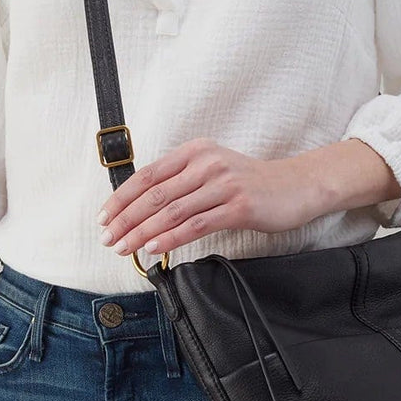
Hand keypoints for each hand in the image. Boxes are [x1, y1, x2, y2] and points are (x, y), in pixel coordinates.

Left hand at [97, 137, 329, 258]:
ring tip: (124, 248)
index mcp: (195, 151)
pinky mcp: (238, 207)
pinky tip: (154, 249)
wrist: (295, 186)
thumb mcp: (213, 170)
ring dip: (142, 232)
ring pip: (171, 211)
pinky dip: (170, 238)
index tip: (104, 218)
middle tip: (108, 238)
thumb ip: (182, 181)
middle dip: (125, 219)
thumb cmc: (250, 183)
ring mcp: (223, 184)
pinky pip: (196, 225)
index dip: (122, 197)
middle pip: (154, 194)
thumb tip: (142, 207)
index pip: (148, 175)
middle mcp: (206, 163)